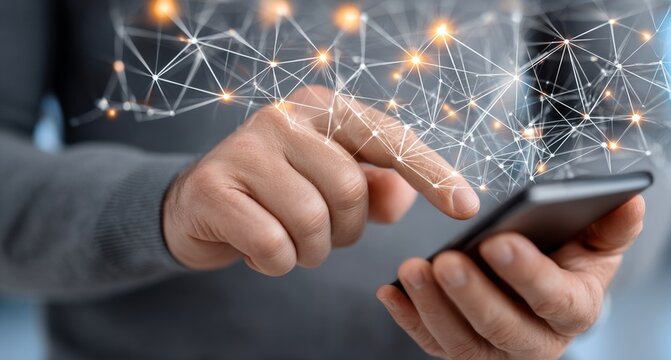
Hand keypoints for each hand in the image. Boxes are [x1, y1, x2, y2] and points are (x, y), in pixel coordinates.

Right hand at [162, 85, 479, 275]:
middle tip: (322, 234)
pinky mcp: (212, 188)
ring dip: (312, 250)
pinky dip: (277, 263)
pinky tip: (261, 251)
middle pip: (349, 191)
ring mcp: (244, 149)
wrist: (198, 205)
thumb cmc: (280, 193)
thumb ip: (377, 188)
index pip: (389, 140)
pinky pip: (273, 245)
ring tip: (291, 241)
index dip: (432, 175)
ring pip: (312, 221)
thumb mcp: (335, 186)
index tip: (467, 207)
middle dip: (346, 231)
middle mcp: (283, 117)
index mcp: (323, 110)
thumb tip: (402, 198)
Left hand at [376, 196, 644, 358]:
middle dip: (473, 296)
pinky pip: (435, 345)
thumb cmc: (571, 255)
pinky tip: (389, 293)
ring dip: (434, 308)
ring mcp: (499, 353)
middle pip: (505, 330)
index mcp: (576, 310)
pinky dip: (410, 321)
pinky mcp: (466, 352)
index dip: (528, 274)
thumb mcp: (598, 239)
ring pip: (464, 345)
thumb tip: (632, 200)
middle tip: (445, 260)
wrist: (548, 285)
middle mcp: (539, 342)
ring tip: (410, 270)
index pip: (555, 301)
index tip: (498, 241)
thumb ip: (612, 224)